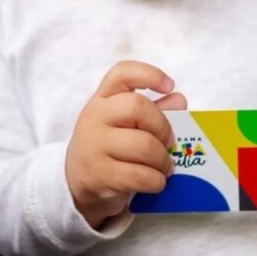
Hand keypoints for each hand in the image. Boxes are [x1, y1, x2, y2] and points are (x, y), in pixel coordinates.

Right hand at [66, 61, 186, 227]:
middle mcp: (94, 117)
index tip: (169, 86)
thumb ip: (154, 110)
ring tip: (165, 166)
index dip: (149, 74)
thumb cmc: (110, 147)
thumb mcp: (125, 124)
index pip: (122, 73)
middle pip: (137, 107)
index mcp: (102, 99)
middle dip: (163, 126)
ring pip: (143, 145)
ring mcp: (94, 146)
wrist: (77, 183)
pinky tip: (156, 181)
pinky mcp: (99, 175)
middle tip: (169, 142)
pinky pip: (140, 176)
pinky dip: (157, 180)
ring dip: (163, 159)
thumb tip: (179, 100)